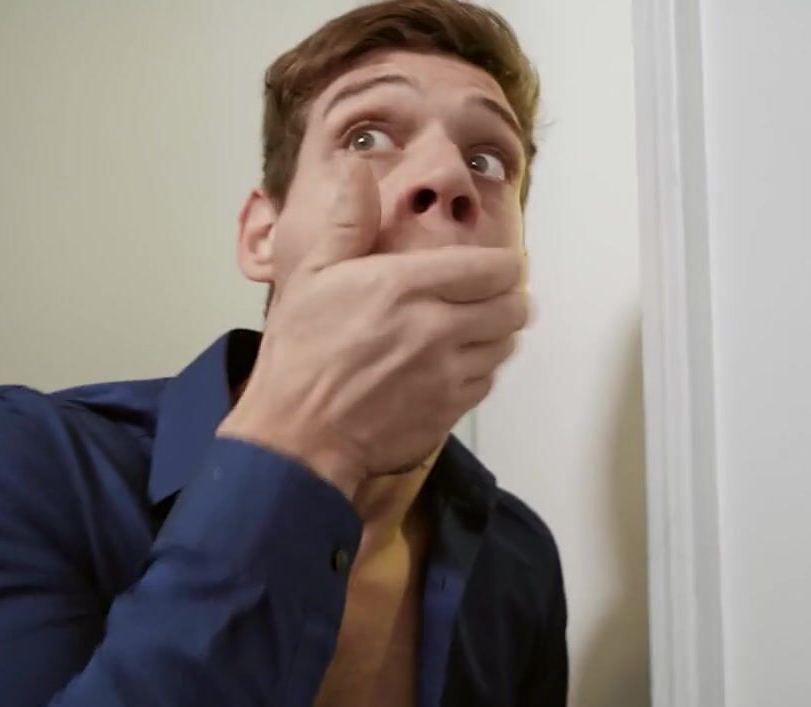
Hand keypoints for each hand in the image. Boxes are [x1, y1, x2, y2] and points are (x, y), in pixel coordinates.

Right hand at [217, 156, 528, 497]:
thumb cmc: (300, 351)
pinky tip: (456, 363)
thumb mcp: (311, 274)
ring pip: (505, 345)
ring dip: (497, 333)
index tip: (492, 265)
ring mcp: (447, 373)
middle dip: (507, 297)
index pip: (495, 268)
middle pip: (513, 307)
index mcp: (405, 285)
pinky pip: (487, 381)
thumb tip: (356, 169)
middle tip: (490, 295)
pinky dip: (481, 369)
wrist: (298, 434)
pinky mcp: (449, 409)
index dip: (503, 265)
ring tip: (474, 327)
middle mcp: (436, 327)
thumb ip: (346, 221)